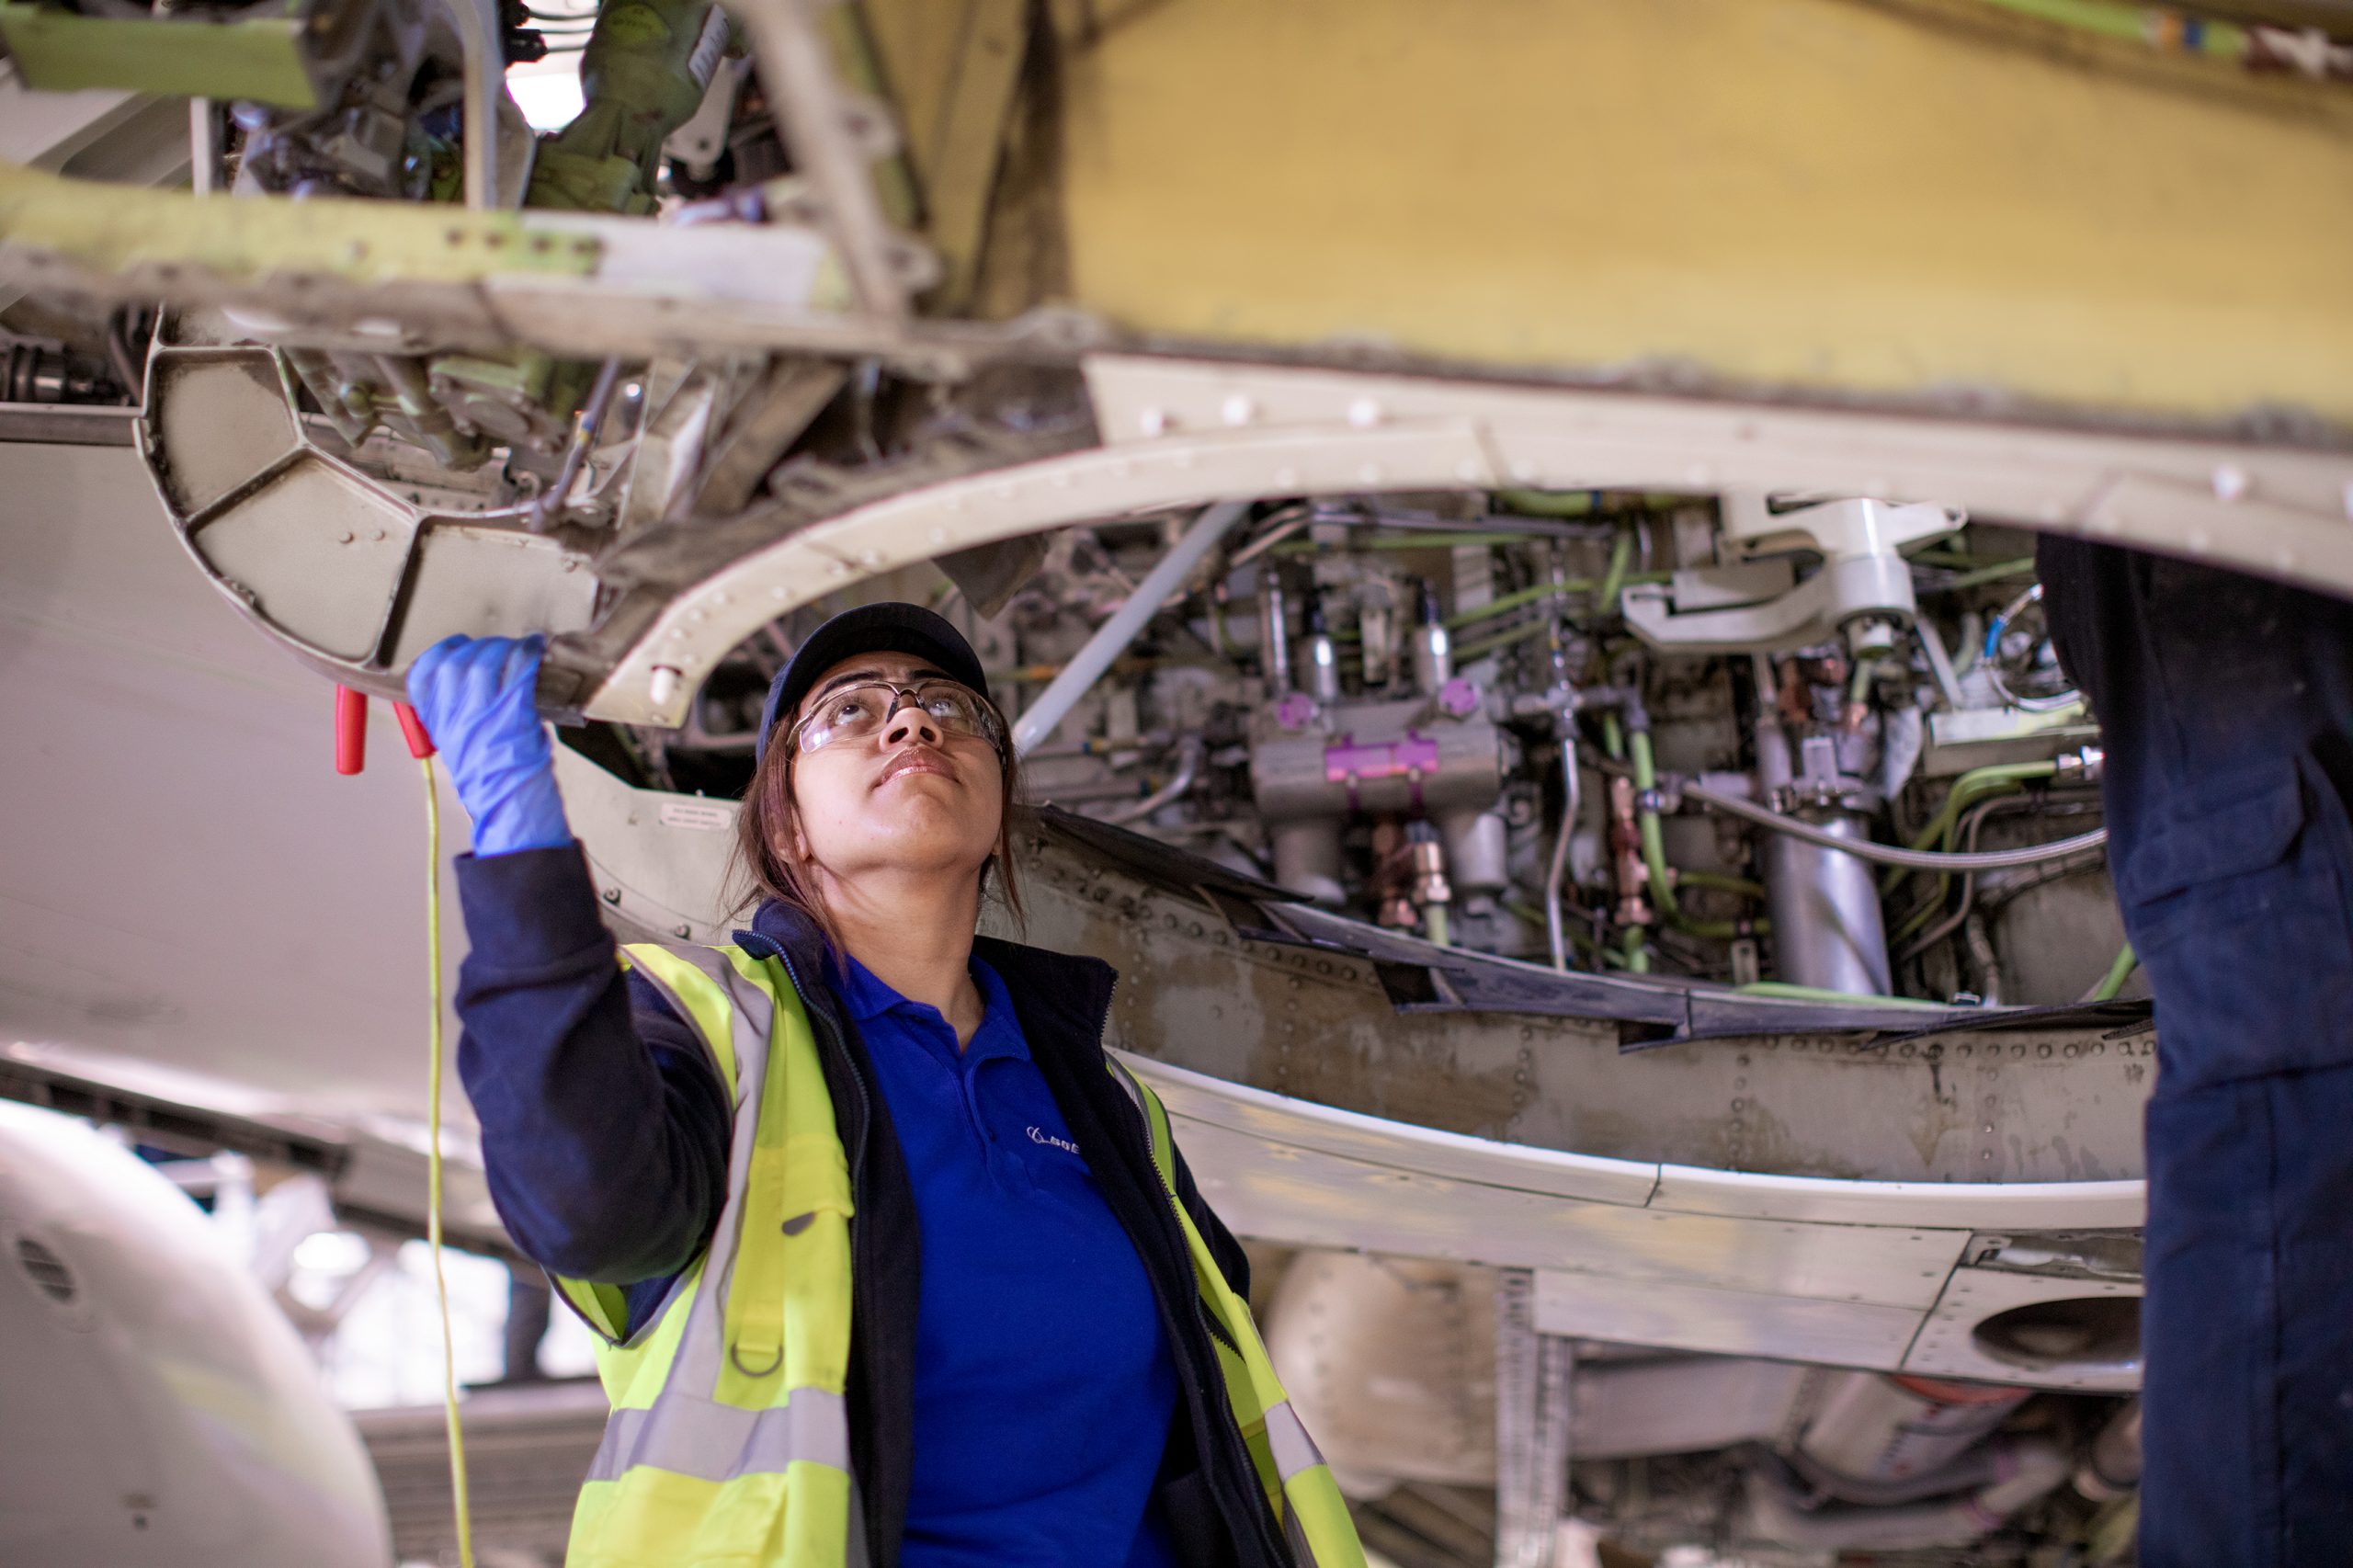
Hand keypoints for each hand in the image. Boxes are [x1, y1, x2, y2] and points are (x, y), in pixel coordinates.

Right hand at [405, 635, 570, 856]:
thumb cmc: (494, 783)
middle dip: (476, 647)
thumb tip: (473, 681)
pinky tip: (534, 650)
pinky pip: (517, 672)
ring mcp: (482, 715)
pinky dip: (527, 655)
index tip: (455, 647)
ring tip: (517, 648)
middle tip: (495, 647)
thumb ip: (459, 713)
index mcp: (439, 725)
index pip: (423, 676)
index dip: (439, 654)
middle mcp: (455, 718)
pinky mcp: (512, 715)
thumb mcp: (461, 746)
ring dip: (502, 648)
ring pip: (483, 663)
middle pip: (454, 663)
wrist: (510, 811)